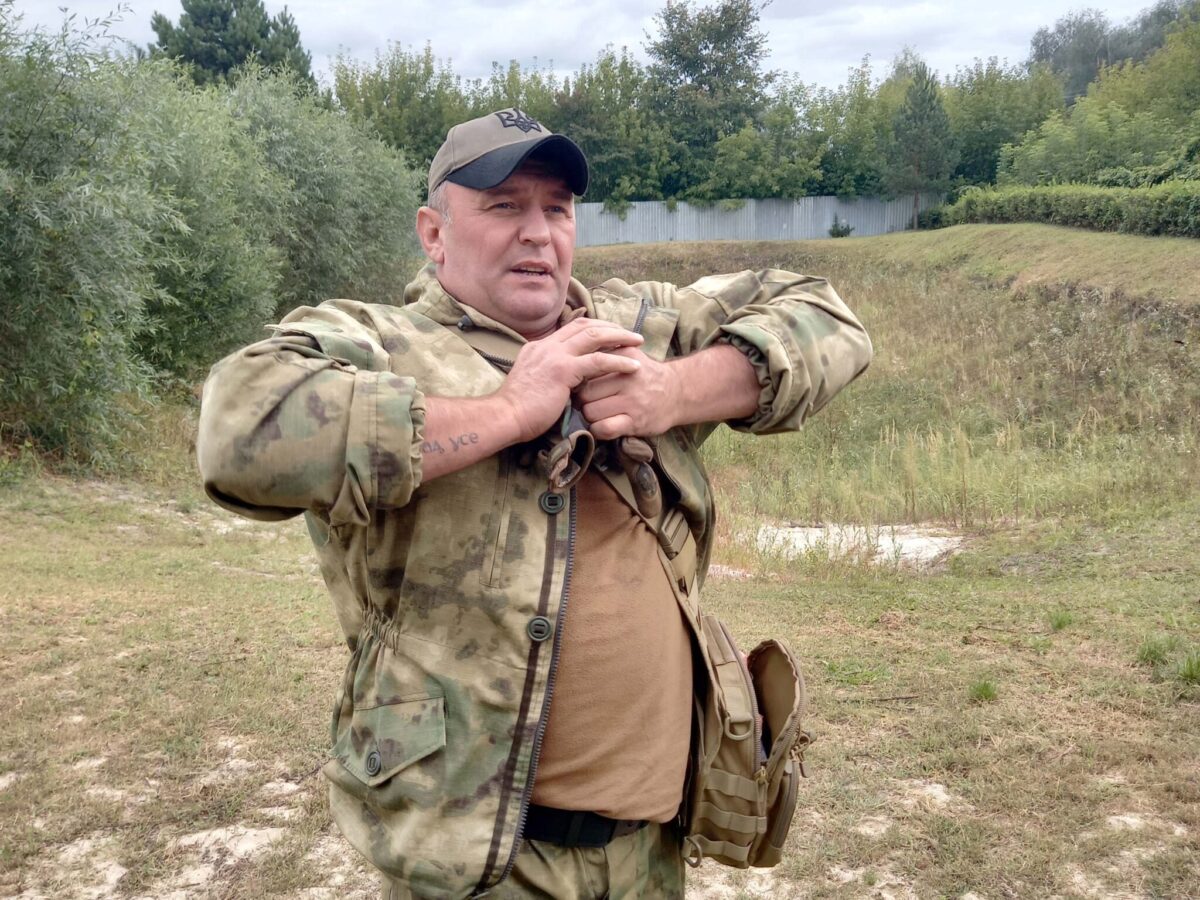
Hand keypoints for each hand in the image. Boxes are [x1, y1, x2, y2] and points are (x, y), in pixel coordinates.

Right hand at [495, 318, 644, 441]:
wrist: (505, 416)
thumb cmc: (517, 409)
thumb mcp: (531, 383)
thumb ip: (546, 375)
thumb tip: (561, 381)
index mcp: (539, 347)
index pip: (571, 329)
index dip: (594, 328)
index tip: (611, 334)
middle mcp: (547, 346)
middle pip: (586, 326)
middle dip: (611, 327)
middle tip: (630, 334)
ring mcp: (555, 355)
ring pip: (594, 336)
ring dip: (620, 338)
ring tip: (638, 343)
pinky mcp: (563, 370)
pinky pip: (598, 361)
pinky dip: (618, 362)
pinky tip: (633, 366)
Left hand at [574, 347, 680, 438]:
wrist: (678, 392)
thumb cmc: (645, 373)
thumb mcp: (629, 353)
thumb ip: (605, 350)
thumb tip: (574, 356)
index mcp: (623, 358)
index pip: (586, 369)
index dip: (578, 379)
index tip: (581, 385)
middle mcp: (628, 378)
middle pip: (584, 393)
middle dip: (581, 400)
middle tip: (588, 402)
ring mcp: (632, 401)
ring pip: (590, 412)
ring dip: (589, 416)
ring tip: (598, 413)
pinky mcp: (636, 422)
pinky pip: (604, 428)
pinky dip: (598, 430)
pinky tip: (603, 426)